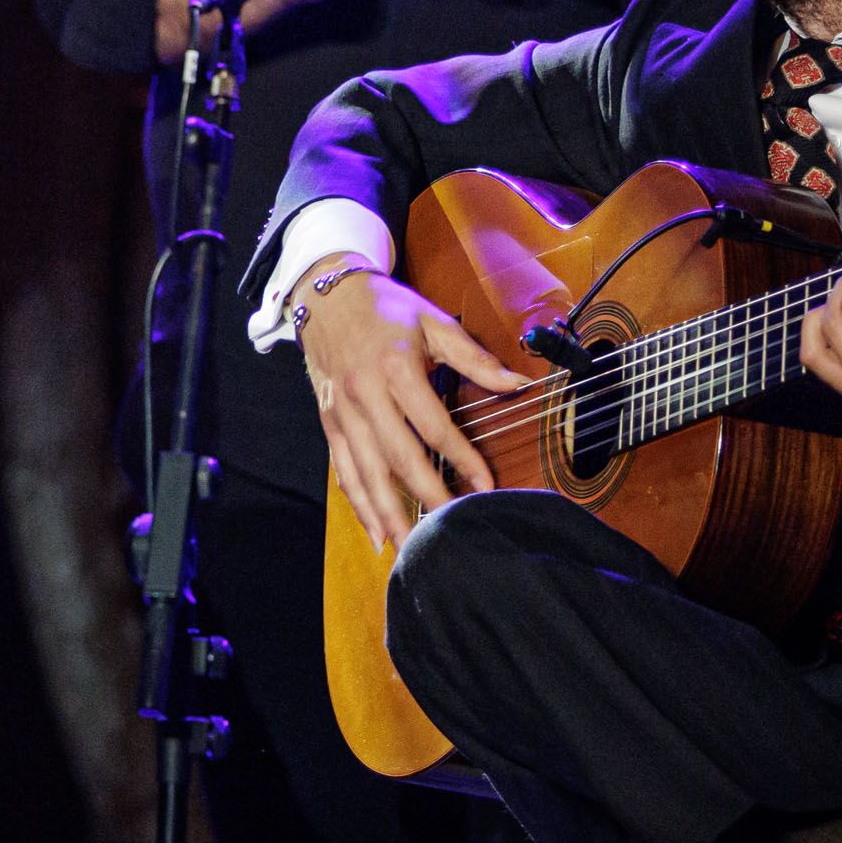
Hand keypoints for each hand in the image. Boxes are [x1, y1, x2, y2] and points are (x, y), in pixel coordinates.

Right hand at [292, 257, 518, 547]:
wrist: (324, 294)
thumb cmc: (384, 307)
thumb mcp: (433, 321)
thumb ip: (474, 357)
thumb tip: (517, 383)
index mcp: (395, 368)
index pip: (433, 426)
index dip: (462, 458)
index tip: (486, 486)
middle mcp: (365, 394)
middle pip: (398, 457)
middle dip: (427, 497)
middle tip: (452, 531)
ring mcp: (342, 411)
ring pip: (366, 472)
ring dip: (389, 513)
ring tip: (411, 548)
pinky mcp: (328, 421)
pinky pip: (343, 469)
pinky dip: (358, 503)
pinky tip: (375, 531)